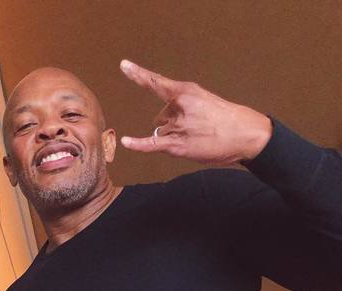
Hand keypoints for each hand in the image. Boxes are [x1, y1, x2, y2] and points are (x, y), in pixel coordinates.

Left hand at [119, 59, 271, 164]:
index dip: (139, 75)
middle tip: (196, 128)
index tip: (124, 66)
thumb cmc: (225, 119)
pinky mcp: (177, 144)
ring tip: (196, 138)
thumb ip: (181, 108)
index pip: (157, 83)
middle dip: (172, 123)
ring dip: (174, 137)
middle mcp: (179, 106)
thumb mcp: (204, 101)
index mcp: (186, 91)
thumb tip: (161, 125)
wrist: (245, 134)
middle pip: (161, 117)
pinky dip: (137, 144)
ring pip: (162, 132)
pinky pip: (151, 144)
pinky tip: (125, 141)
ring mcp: (178, 125)